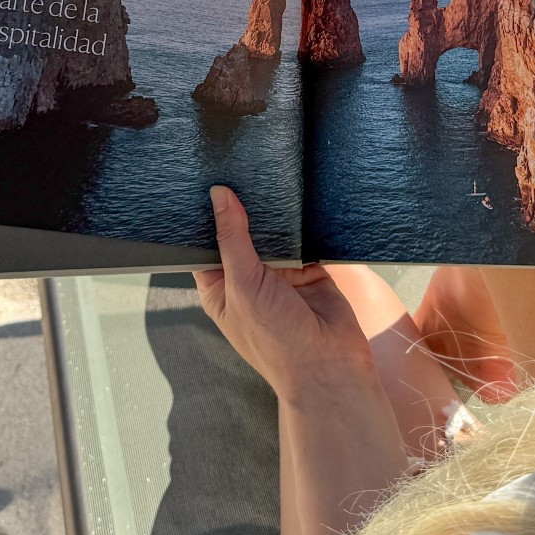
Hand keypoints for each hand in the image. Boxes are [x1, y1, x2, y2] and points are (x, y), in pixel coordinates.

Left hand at [194, 188, 379, 406]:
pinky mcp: (309, 269)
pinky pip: (303, 237)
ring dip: (274, 214)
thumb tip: (219, 197)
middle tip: (239, 167)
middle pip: (241, 233)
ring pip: (273, 233)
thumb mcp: (242, 284)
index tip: (205, 181)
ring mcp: (280, 274)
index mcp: (220, 287)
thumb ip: (232, 238)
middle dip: (242, 210)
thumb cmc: (275, 341)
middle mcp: (248, 279)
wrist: (329, 367)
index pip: (206, 244)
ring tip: (268, 174)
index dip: (206, 217)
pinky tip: (298, 197)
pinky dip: (302, 223)